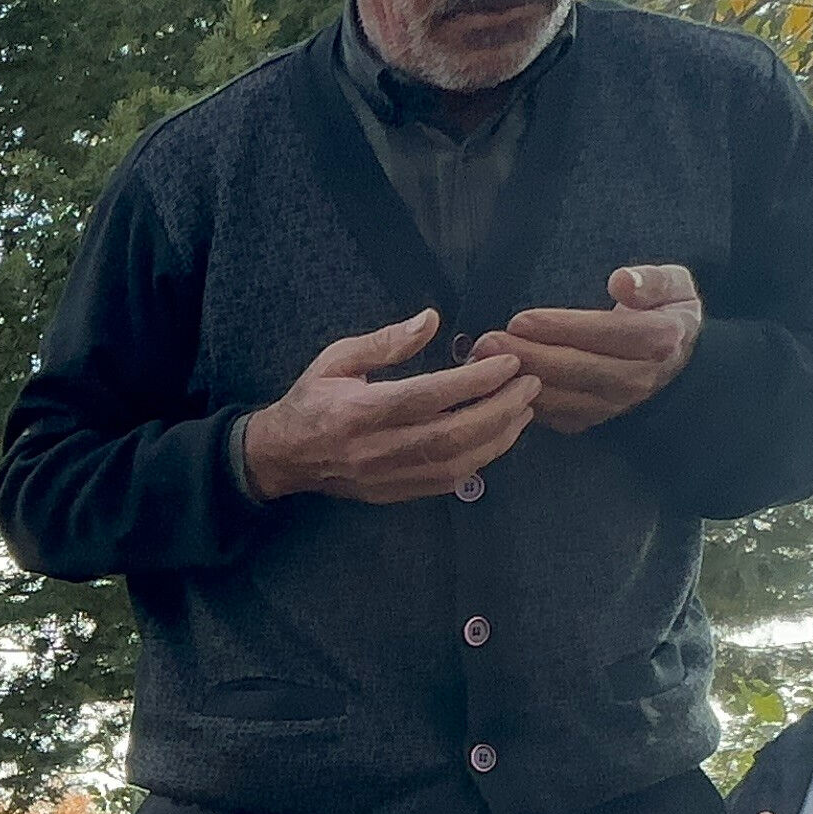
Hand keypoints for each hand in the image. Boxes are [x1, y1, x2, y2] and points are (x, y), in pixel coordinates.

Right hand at [238, 309, 539, 503]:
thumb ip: (385, 341)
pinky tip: (498, 438)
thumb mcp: (337, 358)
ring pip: (456, 463)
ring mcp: (386, 476)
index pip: (430, 397)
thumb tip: (431, 320)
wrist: (282, 456)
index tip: (509, 364)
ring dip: (499, 438)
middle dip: (501, 410)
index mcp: (360, 410)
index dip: (476, 382)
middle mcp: (376, 448)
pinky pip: (446, 482)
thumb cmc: (311, 400)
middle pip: (452, 435)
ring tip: (524, 411)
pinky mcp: (393, 493)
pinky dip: (480, 460)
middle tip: (531, 385)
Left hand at [474, 265, 703, 434]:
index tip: (521, 320)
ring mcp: (614, 404)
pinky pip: (553, 415)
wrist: (678, 363)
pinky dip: (521, 400)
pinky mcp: (592, 419)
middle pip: (576, 369)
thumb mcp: (675, 285)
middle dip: (527, 356)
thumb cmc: (667, 312)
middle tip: (486, 341)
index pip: (606, 334)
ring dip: (517, 380)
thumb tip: (621, 281)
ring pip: (560, 396)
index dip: (562, 328)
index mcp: (658, 339)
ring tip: (480, 359)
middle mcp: (637, 377)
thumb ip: (651, 280)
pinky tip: (494, 382)